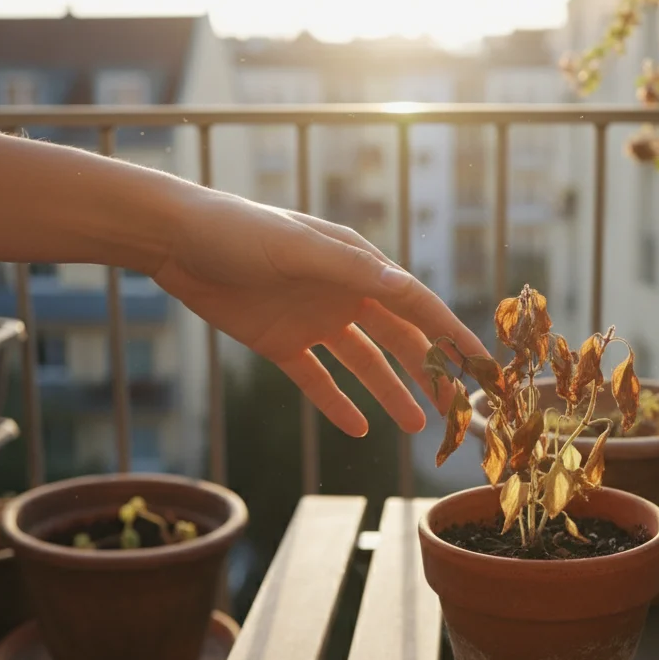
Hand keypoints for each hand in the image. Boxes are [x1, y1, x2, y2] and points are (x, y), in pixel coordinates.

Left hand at [151, 189, 487, 437]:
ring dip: (391, 393)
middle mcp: (343, 293)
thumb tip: (405, 289)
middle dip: (430, 372)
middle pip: (398, 340)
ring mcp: (313, 320)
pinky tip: (358, 429)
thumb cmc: (237, 230)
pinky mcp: (280, 343)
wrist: (175, 240)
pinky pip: (317, 380)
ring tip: (417, 426)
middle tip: (457, 410)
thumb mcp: (295, 249)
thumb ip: (349, 271)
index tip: (483, 365)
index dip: (452, 335)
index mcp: (356, 265)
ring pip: (365, 364)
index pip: (417, 305)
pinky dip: (337, 403)